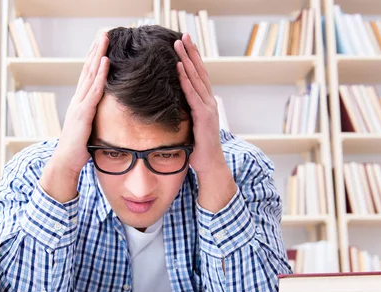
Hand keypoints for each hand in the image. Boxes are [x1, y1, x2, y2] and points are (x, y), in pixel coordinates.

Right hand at [51, 33, 109, 178]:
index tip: (101, 46)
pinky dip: (100, 75)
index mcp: (79, 104)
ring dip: (98, 55)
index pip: (88, 77)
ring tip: (104, 39)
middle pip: (87, 70)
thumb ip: (94, 120)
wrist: (65, 163)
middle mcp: (77, 100)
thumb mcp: (88, 130)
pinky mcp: (83, 113)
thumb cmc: (77, 150)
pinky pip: (94, 90)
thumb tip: (106, 118)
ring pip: (90, 75)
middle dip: (95, 51)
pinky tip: (105, 62)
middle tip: (103, 34)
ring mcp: (79, 105)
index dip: (94, 60)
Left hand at [174, 33, 235, 211]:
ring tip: (179, 45)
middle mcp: (209, 103)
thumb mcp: (190, 127)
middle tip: (183, 35)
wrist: (210, 166)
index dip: (192, 59)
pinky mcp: (204, 118)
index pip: (199, 77)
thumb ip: (184, 115)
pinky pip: (193, 95)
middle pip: (200, 72)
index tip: (184, 44)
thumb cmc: (198, 149)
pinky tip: (179, 68)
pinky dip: (186, 80)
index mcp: (206, 104)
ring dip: (187, 61)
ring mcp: (208, 109)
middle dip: (191, 53)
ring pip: (197, 80)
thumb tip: (170, 107)